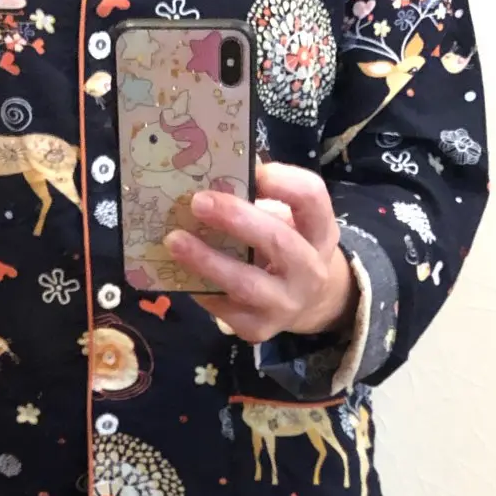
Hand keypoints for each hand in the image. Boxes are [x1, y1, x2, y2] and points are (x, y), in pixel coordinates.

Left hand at [165, 161, 356, 344]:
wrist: (307, 302)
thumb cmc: (288, 246)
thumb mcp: (287, 218)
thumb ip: (261, 196)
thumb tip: (215, 167)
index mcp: (321, 232)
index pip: (311, 197)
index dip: (281, 180)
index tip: (251, 169)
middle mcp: (310, 271)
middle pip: (278, 240)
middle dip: (236, 219)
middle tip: (198, 202)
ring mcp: (285, 304)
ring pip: (245, 283)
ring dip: (206, 260)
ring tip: (174, 240)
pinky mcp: (258, 329)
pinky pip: (223, 307)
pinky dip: (199, 286)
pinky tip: (178, 270)